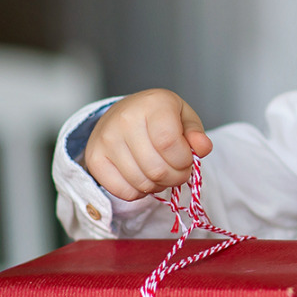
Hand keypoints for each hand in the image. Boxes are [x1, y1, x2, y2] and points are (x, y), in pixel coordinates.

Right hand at [83, 89, 212, 200]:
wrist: (124, 113)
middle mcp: (125, 119)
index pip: (169, 144)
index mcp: (152, 104)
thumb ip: (196, 134)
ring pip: (141, 182)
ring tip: (160, 172)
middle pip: (156, 168)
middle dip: (174, 177)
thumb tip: (202, 148)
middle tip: (177, 171)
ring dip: (158, 185)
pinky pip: (123, 191)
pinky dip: (139, 192)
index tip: (187, 160)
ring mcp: (106, 139)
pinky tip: (143, 176)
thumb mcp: (184, 118)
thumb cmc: (159, 117)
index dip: (183, 161)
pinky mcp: (94, 158)